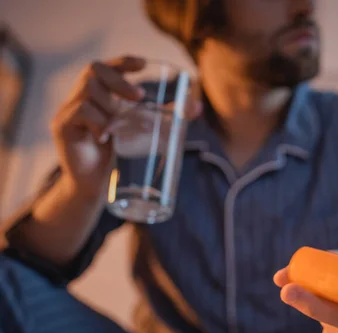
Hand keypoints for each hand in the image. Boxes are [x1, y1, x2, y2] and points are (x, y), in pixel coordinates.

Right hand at [50, 55, 200, 197]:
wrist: (94, 187)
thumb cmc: (119, 155)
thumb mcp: (142, 131)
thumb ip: (165, 117)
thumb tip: (197, 108)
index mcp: (99, 94)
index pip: (106, 66)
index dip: (123, 61)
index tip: (143, 64)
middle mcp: (80, 97)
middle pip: (94, 70)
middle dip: (119, 80)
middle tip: (140, 97)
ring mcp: (68, 111)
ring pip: (88, 91)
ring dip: (111, 103)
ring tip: (123, 123)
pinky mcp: (62, 127)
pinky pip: (80, 111)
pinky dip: (98, 121)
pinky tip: (107, 135)